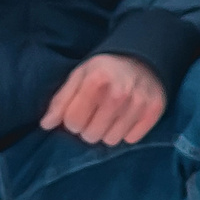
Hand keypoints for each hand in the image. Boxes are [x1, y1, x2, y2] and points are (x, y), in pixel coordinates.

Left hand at [40, 53, 165, 147]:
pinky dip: (126, 132)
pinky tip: (125, 117)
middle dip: (88, 128)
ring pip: (111, 140)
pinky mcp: (154, 111)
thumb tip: (46, 125)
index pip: (72, 122)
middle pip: (91, 135)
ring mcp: (138, 103)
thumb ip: (61, 100)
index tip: (78, 112)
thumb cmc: (104, 70)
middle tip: (94, 114)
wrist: (141, 58)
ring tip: (110, 116)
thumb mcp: (78, 76)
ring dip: (107, 132)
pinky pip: (131, 139)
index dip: (71, 120)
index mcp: (95, 81)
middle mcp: (118, 92)